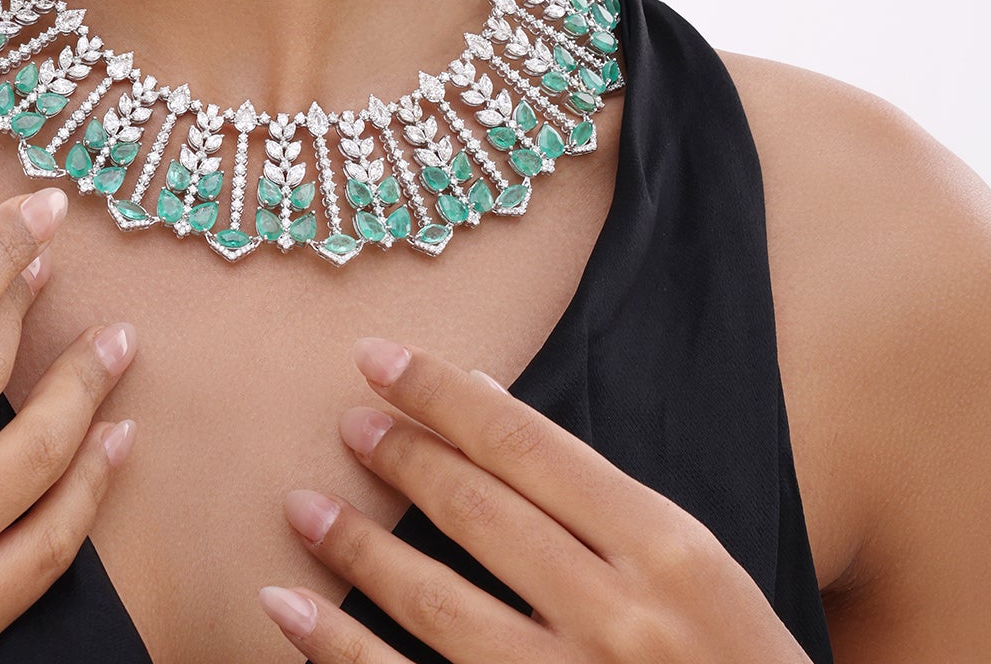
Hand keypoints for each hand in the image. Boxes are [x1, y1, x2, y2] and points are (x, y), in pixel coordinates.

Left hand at [258, 339, 810, 661]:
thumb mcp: (702, 572)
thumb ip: (604, 501)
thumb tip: (487, 407)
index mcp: (669, 549)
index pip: (528, 443)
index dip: (442, 394)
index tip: (379, 357)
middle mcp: (619, 616)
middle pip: (479, 511)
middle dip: (401, 456)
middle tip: (345, 422)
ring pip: (437, 603)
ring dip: (358, 550)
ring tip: (303, 505)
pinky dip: (339, 649)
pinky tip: (288, 612)